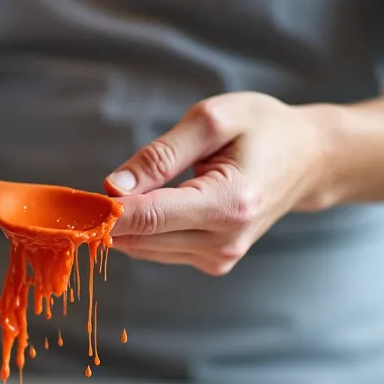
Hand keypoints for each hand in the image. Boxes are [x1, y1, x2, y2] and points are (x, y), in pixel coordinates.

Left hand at [104, 92, 336, 275]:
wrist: (309, 159)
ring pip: (145, 249)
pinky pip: (159, 250)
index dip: (105, 209)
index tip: (74, 199)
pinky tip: (149, 204)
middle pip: (141, 238)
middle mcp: (226, 240)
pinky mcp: (213, 262)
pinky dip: (143, 230)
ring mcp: (220, 257)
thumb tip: (113, 188)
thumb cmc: (264, 129)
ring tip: (125, 189)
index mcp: (229, 203)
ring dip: (124, 224)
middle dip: (109, 215)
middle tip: (87, 190)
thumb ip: (160, 155)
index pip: (148, 217)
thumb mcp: (213, 121)